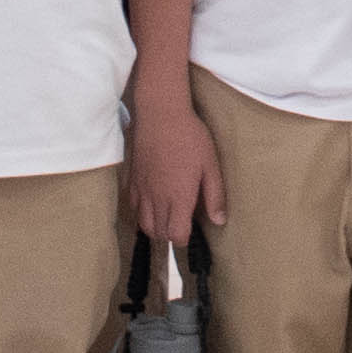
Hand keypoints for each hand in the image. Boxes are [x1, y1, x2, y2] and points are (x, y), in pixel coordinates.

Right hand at [127, 94, 226, 249]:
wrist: (160, 113)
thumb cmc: (190, 137)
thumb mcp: (210, 165)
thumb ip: (214, 196)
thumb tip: (219, 220)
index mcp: (178, 197)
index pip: (176, 235)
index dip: (184, 239)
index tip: (191, 230)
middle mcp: (157, 198)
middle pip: (158, 233)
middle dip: (170, 234)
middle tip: (181, 223)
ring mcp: (142, 189)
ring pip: (143, 223)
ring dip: (154, 226)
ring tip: (166, 216)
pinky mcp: (132, 179)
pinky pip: (132, 206)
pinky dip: (141, 211)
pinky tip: (151, 202)